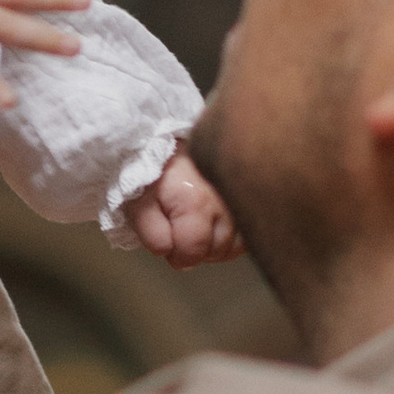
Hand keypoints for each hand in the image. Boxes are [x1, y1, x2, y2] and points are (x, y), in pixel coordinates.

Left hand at [125, 147, 242, 267]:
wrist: (176, 138)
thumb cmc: (156, 171)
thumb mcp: (139, 203)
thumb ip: (153, 236)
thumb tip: (173, 255)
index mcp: (196, 203)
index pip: (194, 252)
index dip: (177, 255)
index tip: (168, 242)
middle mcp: (226, 202)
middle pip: (218, 251)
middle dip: (197, 249)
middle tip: (182, 228)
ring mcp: (244, 198)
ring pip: (236, 244)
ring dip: (217, 243)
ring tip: (199, 224)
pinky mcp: (254, 195)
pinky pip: (248, 232)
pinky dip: (233, 235)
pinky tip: (217, 222)